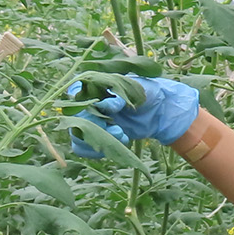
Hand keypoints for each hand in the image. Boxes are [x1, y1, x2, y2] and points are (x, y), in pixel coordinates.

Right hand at [68, 76, 199, 158]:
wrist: (159, 111)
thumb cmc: (148, 92)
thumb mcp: (138, 89)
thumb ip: (120, 94)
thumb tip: (104, 105)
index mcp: (94, 84)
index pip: (75, 92)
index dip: (83, 103)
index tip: (106, 109)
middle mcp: (87, 102)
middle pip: (74, 116)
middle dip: (95, 124)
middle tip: (116, 128)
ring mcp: (90, 119)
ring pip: (77, 133)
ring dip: (97, 139)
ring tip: (122, 135)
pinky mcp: (97, 135)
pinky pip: (83, 147)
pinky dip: (96, 150)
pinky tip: (118, 144)